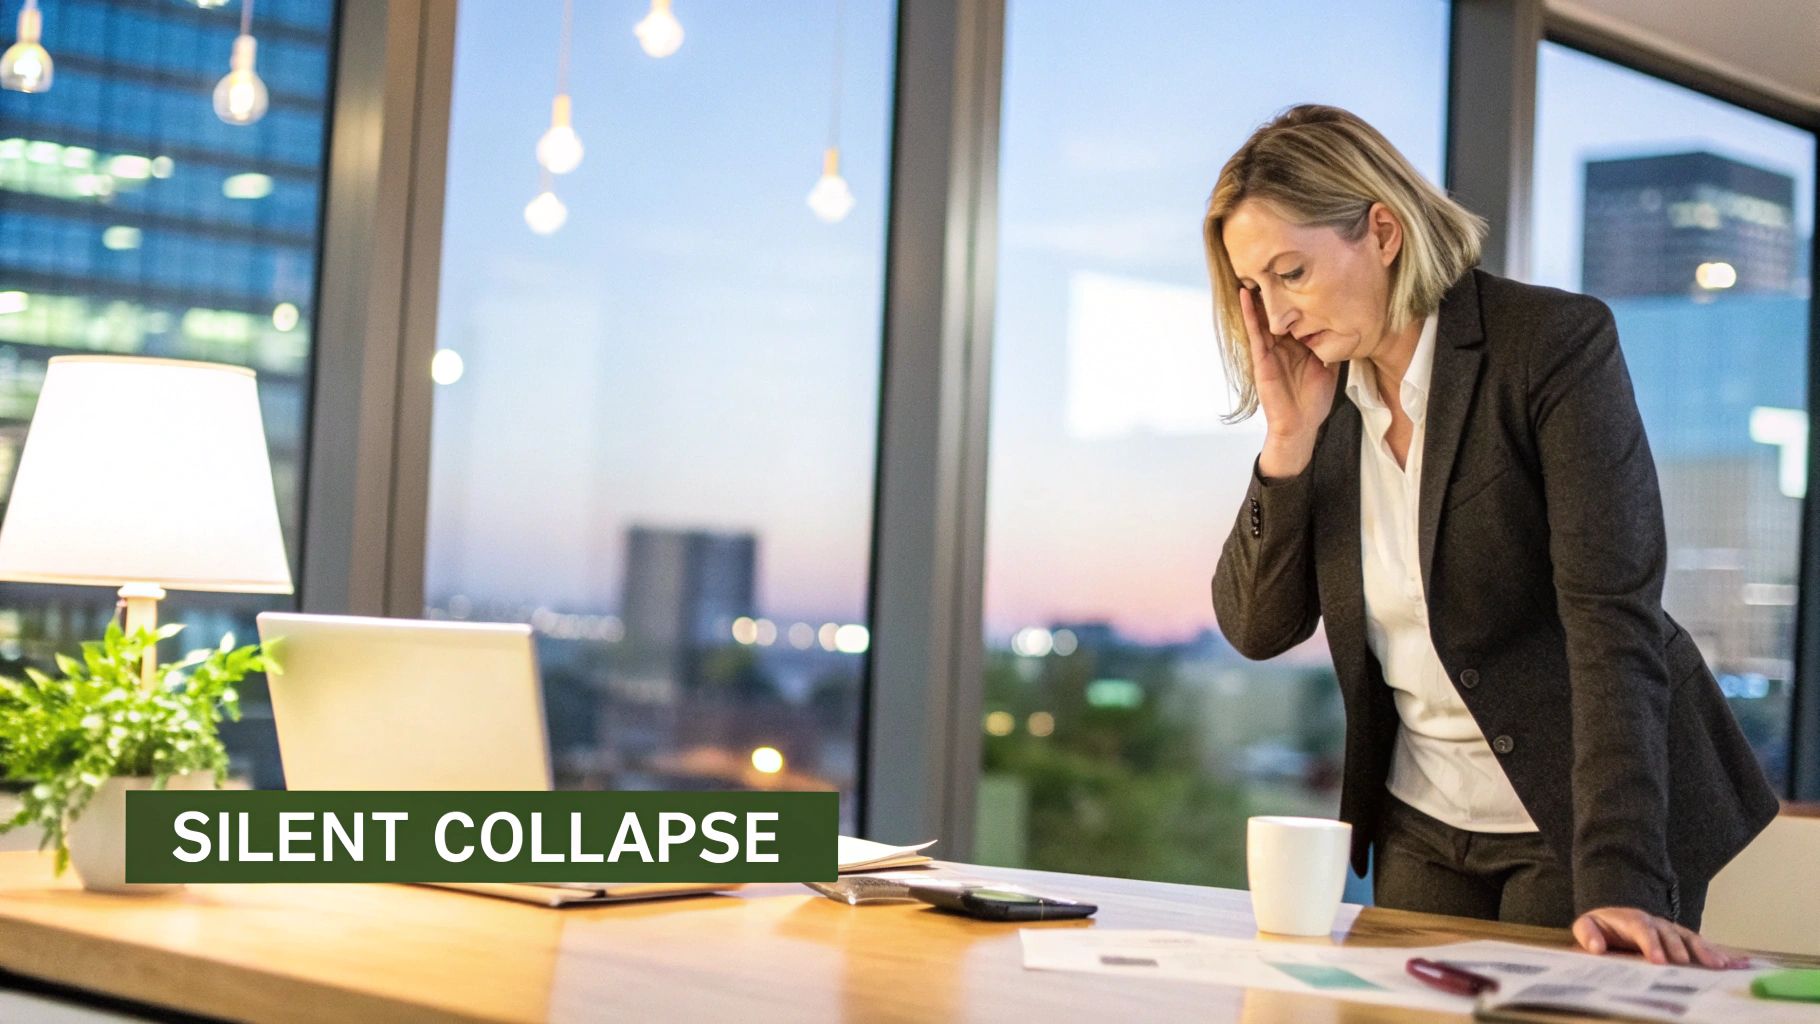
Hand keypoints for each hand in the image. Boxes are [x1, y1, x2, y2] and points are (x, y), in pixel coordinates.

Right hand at [1240, 286, 1335, 477]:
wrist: (1301, 425)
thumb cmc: (1314, 399)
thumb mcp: (1330, 365)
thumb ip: (1332, 345)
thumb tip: (1348, 324)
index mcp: (1296, 344)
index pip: (1295, 313)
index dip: (1296, 293)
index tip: (1299, 268)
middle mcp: (1281, 343)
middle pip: (1276, 310)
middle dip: (1274, 287)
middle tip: (1271, 259)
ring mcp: (1268, 350)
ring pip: (1262, 316)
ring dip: (1257, 294)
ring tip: (1254, 267)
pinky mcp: (1260, 359)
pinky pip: (1254, 331)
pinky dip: (1249, 313)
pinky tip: (1246, 294)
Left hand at [1571, 907, 1744, 968]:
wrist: (1616, 917)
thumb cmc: (1603, 927)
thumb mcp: (1588, 926)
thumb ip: (1588, 934)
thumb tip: (1596, 947)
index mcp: (1632, 920)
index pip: (1642, 929)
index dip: (1651, 944)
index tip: (1657, 961)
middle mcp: (1656, 922)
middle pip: (1670, 934)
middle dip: (1680, 949)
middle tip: (1687, 965)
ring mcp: (1672, 929)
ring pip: (1691, 938)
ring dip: (1706, 951)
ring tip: (1720, 965)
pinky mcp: (1684, 938)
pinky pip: (1704, 944)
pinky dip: (1721, 953)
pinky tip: (1738, 963)